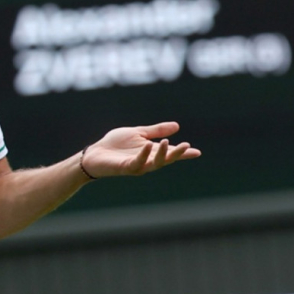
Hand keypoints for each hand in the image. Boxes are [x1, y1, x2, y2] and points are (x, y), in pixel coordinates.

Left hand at [83, 122, 200, 177]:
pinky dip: (143, 154)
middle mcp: (146, 160)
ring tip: (167, 143)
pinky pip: (137, 163)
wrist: (96, 153)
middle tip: (187, 146)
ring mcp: (137, 165)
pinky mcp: (125, 167)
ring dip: (162, 154)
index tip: (197, 152)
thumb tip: (177, 126)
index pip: (170, 153)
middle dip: (177, 154)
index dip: (183, 153)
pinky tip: (147, 145)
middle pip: (166, 159)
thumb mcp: (138, 133)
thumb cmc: (115, 144)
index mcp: (150, 151)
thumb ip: (155, 130)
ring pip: (154, 163)